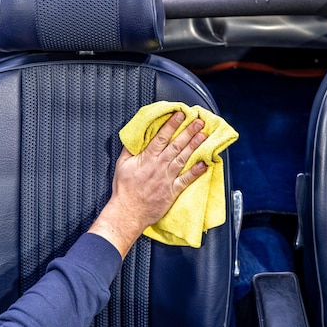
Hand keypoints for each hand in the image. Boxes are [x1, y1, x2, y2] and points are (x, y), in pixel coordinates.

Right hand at [88, 111, 207, 256]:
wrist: (128, 212)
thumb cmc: (125, 190)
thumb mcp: (122, 165)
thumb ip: (130, 149)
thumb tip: (135, 137)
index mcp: (147, 158)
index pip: (161, 137)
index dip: (172, 124)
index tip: (180, 115)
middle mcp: (159, 166)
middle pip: (176, 145)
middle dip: (188, 131)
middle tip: (198, 122)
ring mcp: (167, 178)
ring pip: (183, 158)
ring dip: (194, 146)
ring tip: (203, 136)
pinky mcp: (172, 191)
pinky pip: (186, 179)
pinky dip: (196, 172)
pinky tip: (204, 164)